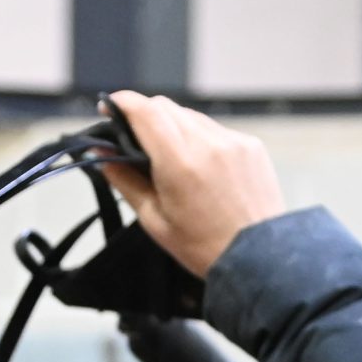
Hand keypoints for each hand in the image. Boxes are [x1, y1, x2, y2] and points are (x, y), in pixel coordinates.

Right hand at [96, 89, 285, 278]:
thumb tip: (101, 150)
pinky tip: (200, 164)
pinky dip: (200, 137)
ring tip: (169, 155)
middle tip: (133, 136)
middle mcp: (208, 144)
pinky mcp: (251, 145)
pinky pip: (216, 129)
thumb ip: (123, 179)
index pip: (145, 111)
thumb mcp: (153, 219)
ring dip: (173, 126)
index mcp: (180, 162)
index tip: (108, 108)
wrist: (260, 258)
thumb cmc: (204, 246)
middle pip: (166, 107)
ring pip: (191, 116)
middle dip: (144, 114)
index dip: (122, 103)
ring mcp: (234, 141)